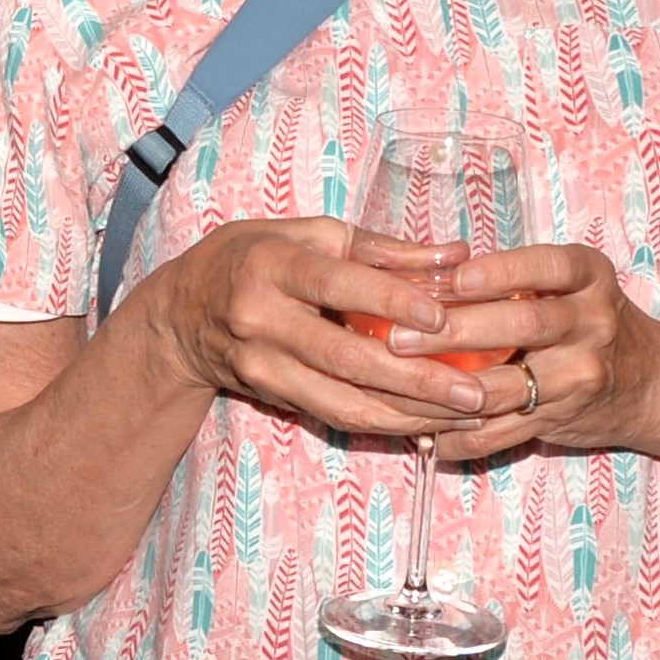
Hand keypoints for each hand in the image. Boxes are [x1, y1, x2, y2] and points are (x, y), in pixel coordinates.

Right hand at [142, 218, 493, 439]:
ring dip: (412, 414)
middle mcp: (262, 320)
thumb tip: (456, 254)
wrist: (181, 315)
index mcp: (272, 266)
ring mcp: (263, 366)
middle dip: (418, 380)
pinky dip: (387, 424)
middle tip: (478, 391)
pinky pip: (336, 416)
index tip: (444, 318)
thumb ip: (381, 248)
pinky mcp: (271, 397)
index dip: (392, 300)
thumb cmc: (252, 258)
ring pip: (345, 400)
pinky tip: (432, 425)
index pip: (338, 284)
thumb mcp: (307, 234)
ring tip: (469, 416)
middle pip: (347, 357)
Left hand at [393, 240, 659, 465]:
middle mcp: (592, 323)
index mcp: (588, 277)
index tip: (452, 278)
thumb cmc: (589, 320)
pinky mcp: (564, 418)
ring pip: (509, 386)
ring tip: (399, 386)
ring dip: (448, 391)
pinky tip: (426, 434)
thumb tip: (424, 273)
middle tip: (399, 337)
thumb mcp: (571, 284)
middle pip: (523, 325)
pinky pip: (506, 432)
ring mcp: (581, 375)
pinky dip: (463, 436)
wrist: (654, 383)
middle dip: (456, 331)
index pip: (546, 267)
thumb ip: (515, 278)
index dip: (499, 273)